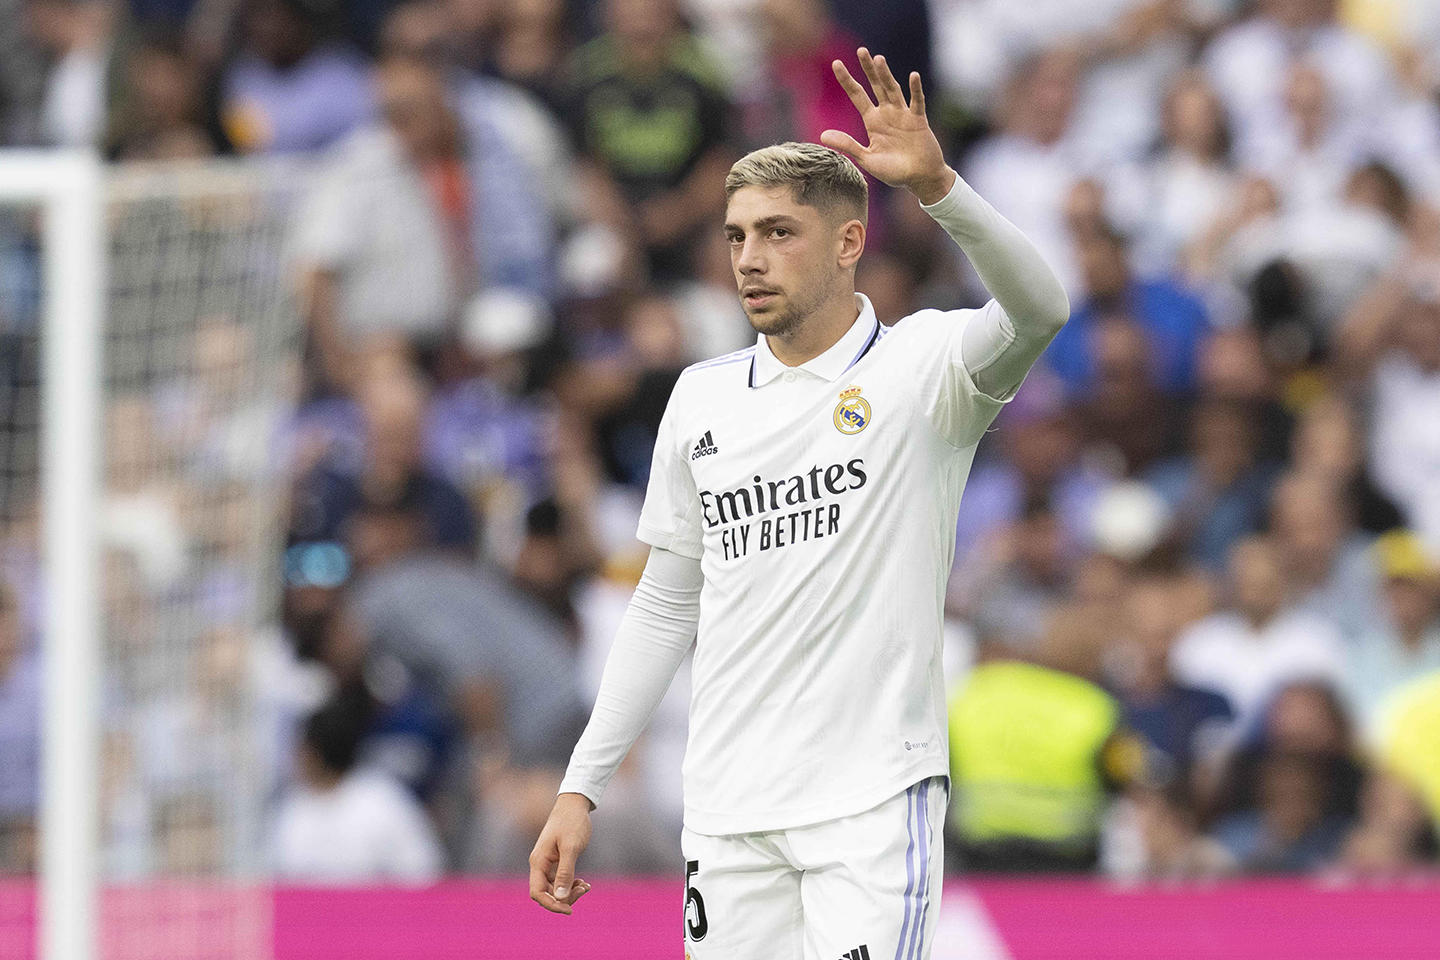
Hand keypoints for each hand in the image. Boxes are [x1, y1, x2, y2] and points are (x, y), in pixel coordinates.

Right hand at [528, 792, 593, 914]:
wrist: (574, 803)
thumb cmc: (572, 822)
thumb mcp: (571, 847)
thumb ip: (565, 872)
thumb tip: (560, 898)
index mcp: (538, 861)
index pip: (537, 893)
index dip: (551, 904)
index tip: (569, 909)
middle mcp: (539, 864)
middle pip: (546, 893)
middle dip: (564, 897)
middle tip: (584, 889)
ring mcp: (547, 862)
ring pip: (554, 888)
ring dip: (569, 892)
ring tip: (586, 886)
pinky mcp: (556, 860)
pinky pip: (559, 880)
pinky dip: (571, 883)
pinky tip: (583, 883)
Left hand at [820, 48, 954, 204]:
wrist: (920, 179)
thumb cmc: (894, 172)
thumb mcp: (867, 159)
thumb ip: (848, 145)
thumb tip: (822, 135)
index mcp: (873, 121)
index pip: (857, 95)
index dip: (847, 80)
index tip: (836, 64)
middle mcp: (887, 114)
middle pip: (876, 86)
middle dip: (868, 69)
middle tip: (861, 50)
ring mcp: (903, 115)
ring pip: (893, 90)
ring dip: (887, 75)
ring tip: (878, 60)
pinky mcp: (919, 120)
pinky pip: (917, 102)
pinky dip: (915, 89)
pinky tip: (912, 76)